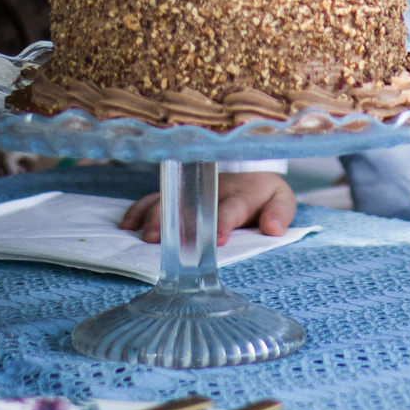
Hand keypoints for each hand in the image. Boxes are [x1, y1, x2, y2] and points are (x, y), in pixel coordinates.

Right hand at [119, 172, 296, 244]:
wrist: (249, 169)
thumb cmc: (264, 193)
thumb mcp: (281, 199)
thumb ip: (279, 213)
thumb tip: (272, 228)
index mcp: (241, 194)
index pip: (231, 208)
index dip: (223, 221)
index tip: (217, 239)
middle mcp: (212, 190)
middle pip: (191, 205)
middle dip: (176, 222)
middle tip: (162, 241)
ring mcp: (191, 190)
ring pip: (169, 200)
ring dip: (155, 217)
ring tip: (144, 236)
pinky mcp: (177, 191)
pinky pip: (154, 197)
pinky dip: (139, 210)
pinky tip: (127, 225)